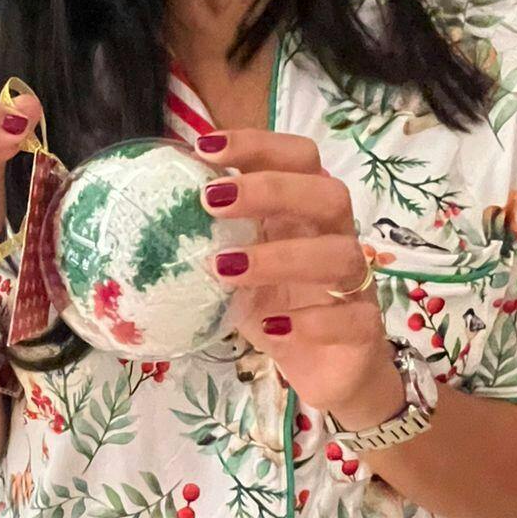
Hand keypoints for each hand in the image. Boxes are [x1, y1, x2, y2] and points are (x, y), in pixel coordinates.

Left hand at [196, 131, 402, 422]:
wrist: (328, 371)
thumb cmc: (280, 309)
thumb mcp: (238, 272)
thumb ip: (211, 241)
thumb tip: (152, 209)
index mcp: (305, 214)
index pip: (299, 159)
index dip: (258, 145)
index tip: (205, 148)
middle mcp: (335, 239)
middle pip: (328, 194)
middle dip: (271, 190)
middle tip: (210, 202)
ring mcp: (355, 285)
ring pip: (340, 255)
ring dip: (280, 257)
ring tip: (224, 269)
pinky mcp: (364, 331)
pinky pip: (351, 319)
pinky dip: (312, 321)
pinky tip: (272, 327)